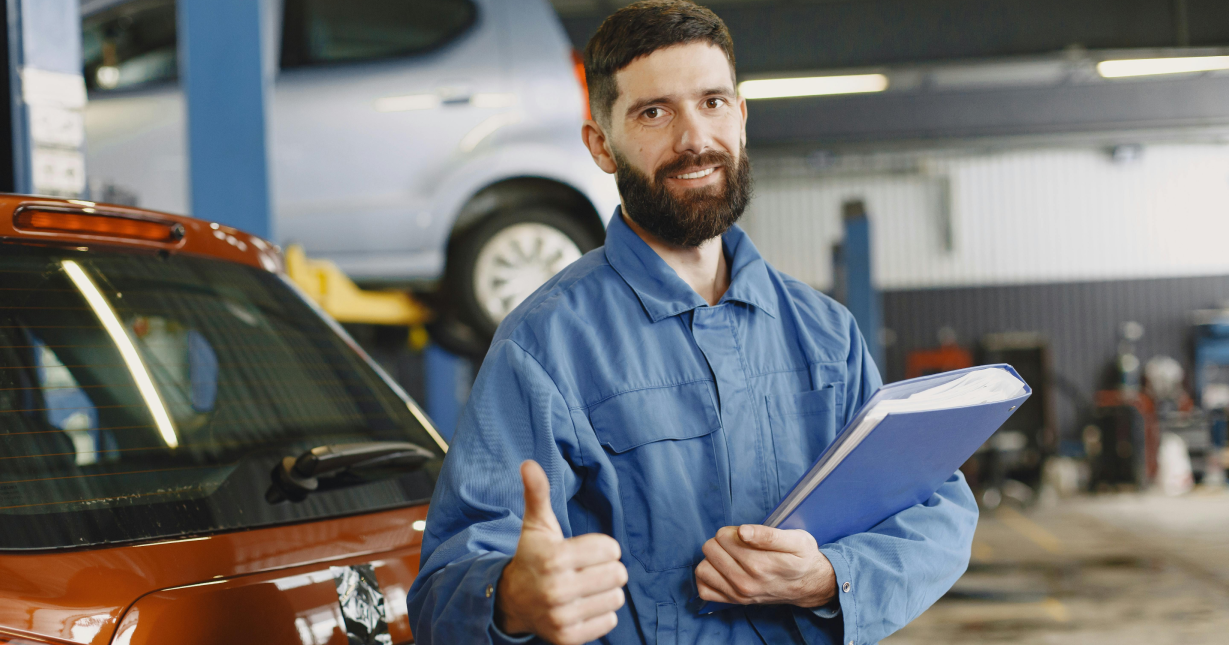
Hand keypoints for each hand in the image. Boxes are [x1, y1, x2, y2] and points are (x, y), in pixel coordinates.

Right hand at [495, 461, 627, 644]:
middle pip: (618, 574)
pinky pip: (609, 621)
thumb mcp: (536, 525)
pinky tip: (584, 605)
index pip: (611, 549)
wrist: (512, 601)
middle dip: (609, 569)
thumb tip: (529, 463)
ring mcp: (562, 616)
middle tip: (590, 569)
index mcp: (554, 558)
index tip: (587, 551)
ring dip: (607, 591)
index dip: (603, 547)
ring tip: (588, 587)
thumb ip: (538, 493)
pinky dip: (601, 613)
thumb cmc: (532, 557)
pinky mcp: (568, 637)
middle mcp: (557, 589)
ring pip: (617, 598)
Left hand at [695, 524, 835, 607]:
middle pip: (711, 548)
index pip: (724, 536)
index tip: (747, 535)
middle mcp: (746, 582)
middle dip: (723, 541)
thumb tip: (742, 531)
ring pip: (703, 568)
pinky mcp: (734, 601)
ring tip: (730, 556)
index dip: (733, 530)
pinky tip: (721, 570)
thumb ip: (768, 535)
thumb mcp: (797, 540)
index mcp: (760, 564)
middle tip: (740, 545)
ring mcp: (738, 594)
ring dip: (713, 559)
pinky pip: (704, 590)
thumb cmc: (802, 558)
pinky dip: (709, 577)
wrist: (809, 585)